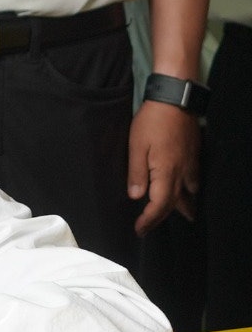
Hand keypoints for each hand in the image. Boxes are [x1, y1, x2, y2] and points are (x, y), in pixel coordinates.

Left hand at [128, 99, 200, 234]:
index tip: (139, 230)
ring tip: (182, 216)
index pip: (159, 205)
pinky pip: (195, 181)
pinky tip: (190, 191)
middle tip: (150, 227)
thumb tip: (136, 197)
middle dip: (162, 217)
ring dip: (183, 206)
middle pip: (175, 203)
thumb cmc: (152, 122)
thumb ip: (137, 173)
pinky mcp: (194, 156)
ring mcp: (191, 165)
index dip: (149, 220)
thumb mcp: (136, 146)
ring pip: (190, 194)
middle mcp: (182, 173)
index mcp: (166, 173)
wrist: (175, 101)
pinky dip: (191, 192)